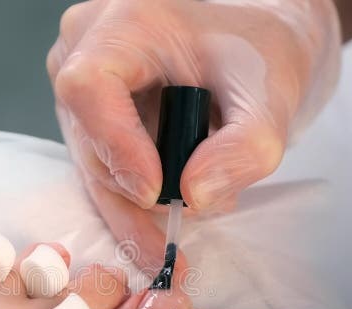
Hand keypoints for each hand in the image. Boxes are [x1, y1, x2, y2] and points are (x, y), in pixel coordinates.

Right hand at [48, 0, 340, 269]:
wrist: (252, 57)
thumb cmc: (257, 57)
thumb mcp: (270, 95)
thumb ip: (245, 145)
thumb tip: (194, 195)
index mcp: (125, 25)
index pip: (90, 86)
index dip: (117, 144)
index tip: (157, 190)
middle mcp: (86, 53)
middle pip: (91, 139)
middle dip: (141, 188)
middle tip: (198, 209)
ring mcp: (81, 92)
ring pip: (93, 167)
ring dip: (140, 208)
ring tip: (192, 223)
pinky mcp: (88, 125)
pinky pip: (101, 175)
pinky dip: (133, 211)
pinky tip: (157, 241)